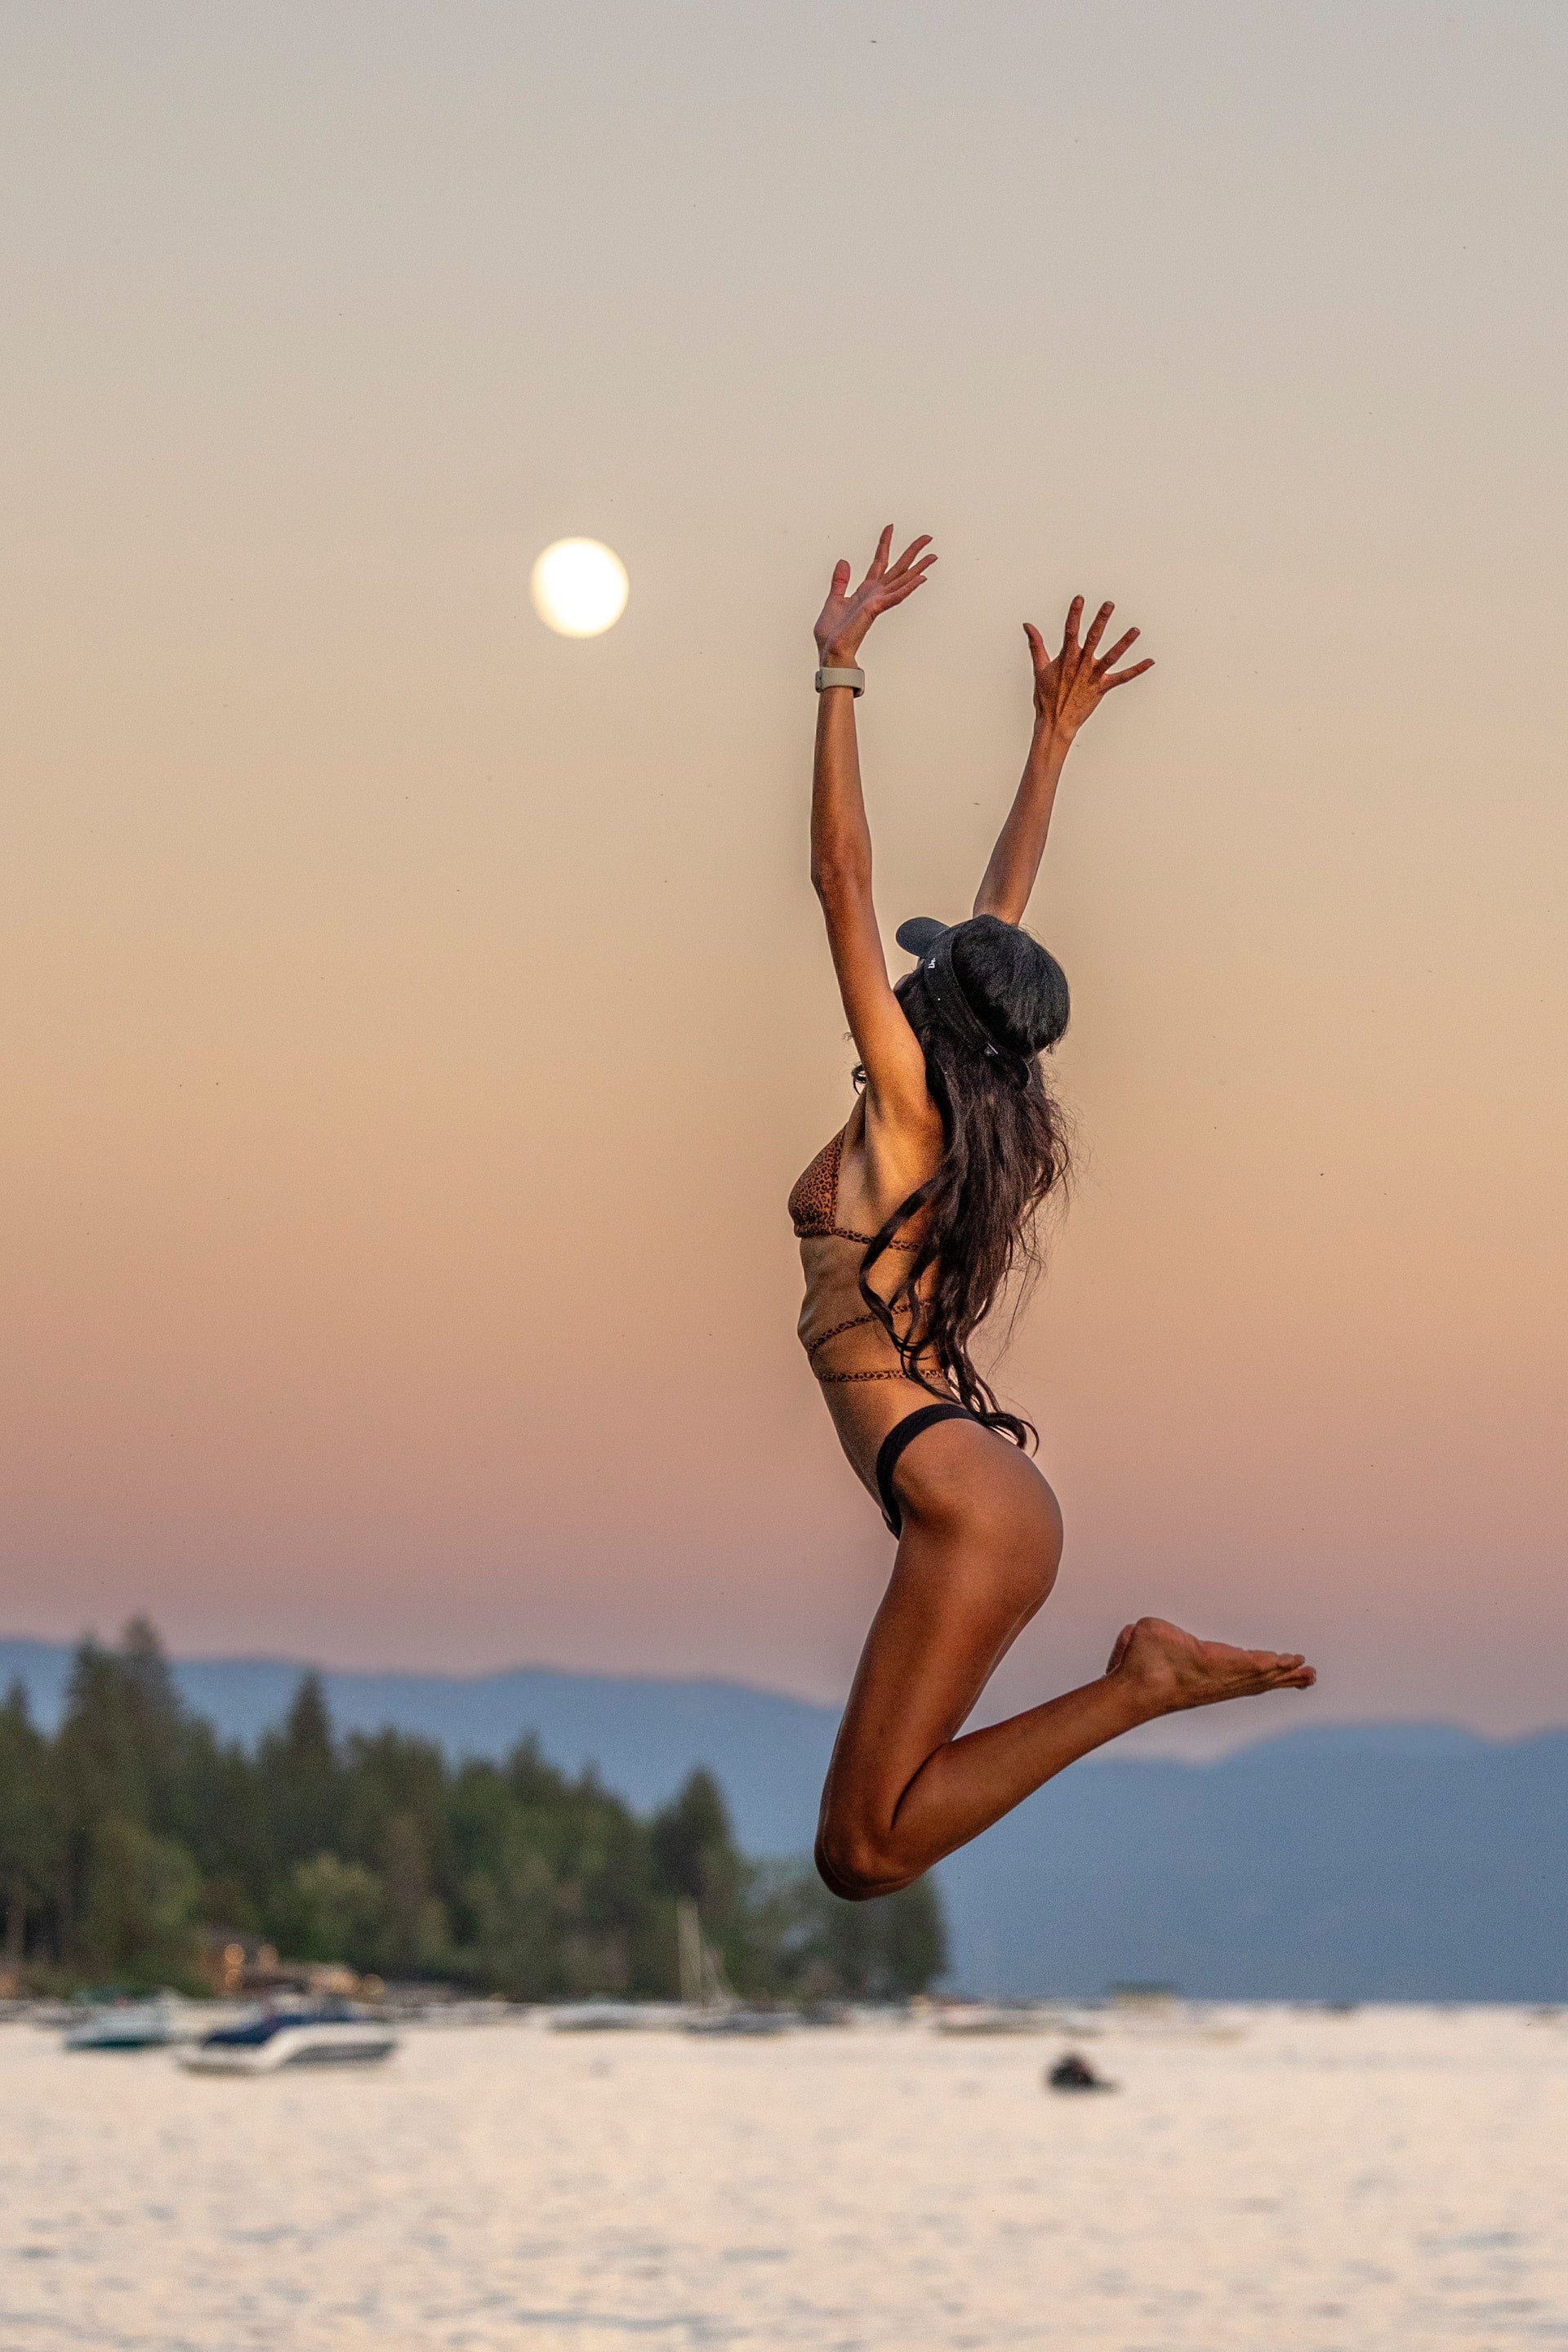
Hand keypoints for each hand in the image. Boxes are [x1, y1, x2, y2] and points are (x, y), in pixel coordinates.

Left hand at [814, 527, 935, 664]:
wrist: (830, 651)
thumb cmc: (832, 633)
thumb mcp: (833, 600)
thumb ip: (840, 581)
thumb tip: (844, 561)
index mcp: (866, 591)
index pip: (879, 561)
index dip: (884, 544)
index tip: (890, 526)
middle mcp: (876, 594)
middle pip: (898, 568)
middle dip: (912, 551)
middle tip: (927, 537)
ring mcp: (878, 602)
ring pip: (902, 580)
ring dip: (918, 567)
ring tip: (933, 555)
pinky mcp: (875, 609)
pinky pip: (895, 597)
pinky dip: (908, 587)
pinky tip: (921, 577)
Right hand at [1024, 597, 1152, 738]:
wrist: (1055, 723)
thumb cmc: (1046, 696)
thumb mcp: (1039, 668)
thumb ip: (1036, 644)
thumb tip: (1027, 625)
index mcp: (1066, 658)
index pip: (1070, 631)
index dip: (1075, 614)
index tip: (1080, 598)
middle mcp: (1081, 665)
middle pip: (1093, 638)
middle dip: (1101, 620)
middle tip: (1109, 604)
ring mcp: (1093, 677)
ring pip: (1111, 657)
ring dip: (1124, 643)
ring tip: (1136, 630)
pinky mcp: (1102, 688)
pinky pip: (1122, 678)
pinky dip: (1136, 670)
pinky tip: (1150, 661)